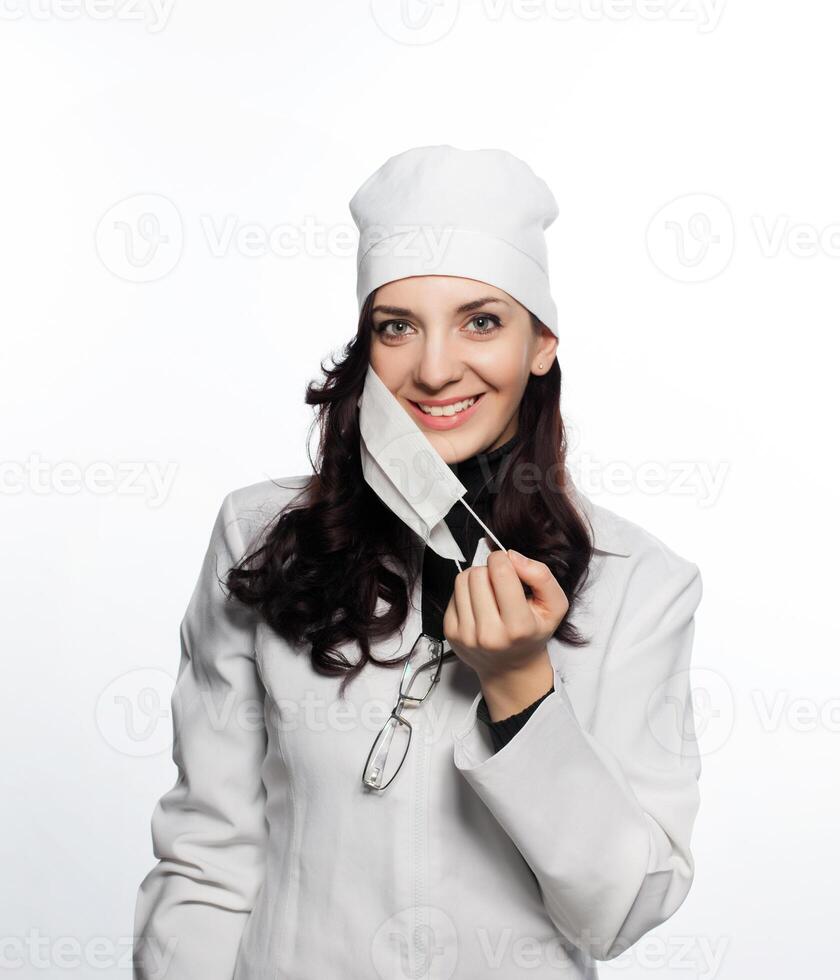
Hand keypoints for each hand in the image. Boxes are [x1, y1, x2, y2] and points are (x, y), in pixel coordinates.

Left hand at [442, 548, 568, 681]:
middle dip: (490, 570)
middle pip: (478, 574)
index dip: (503, 560)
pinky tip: (479, 605)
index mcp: (518, 627)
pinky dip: (466, 593)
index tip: (510, 568)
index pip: (500, 572)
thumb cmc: (533, 633)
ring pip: (462, 580)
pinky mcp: (450, 632)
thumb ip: (541, 576)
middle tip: (500, 585)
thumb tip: (511, 555)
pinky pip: (452, 593)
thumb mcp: (554, 606)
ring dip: (476, 578)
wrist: (511, 667)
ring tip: (489, 592)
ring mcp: (466, 635)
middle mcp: (489, 634)